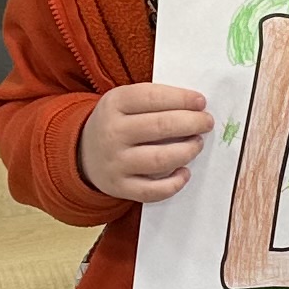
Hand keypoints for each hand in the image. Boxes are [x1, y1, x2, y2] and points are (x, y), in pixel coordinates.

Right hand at [78, 82, 211, 203]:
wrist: (83, 152)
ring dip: (187, 151)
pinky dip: (174, 183)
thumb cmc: (117, 123)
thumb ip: (155, 100)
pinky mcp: (120, 187)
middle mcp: (112, 133)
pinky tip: (184, 172)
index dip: (182, 99)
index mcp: (114, 104)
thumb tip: (196, 106)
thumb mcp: (124, 101)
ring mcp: (115, 162)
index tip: (201, 102)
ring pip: (160, 159)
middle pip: (160, 127)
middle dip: (192, 123)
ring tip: (196, 144)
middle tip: (206, 123)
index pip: (153, 97)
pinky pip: (152, 191)